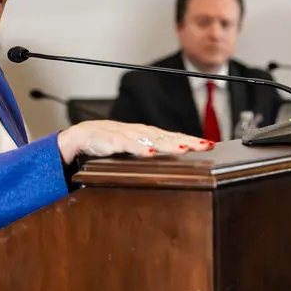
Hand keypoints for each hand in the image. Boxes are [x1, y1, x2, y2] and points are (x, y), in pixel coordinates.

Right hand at [57, 120, 212, 163]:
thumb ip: (151, 150)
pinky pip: (127, 144)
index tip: (210, 145)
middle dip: (187, 141)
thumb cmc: (109, 142)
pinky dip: (139, 147)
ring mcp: (127, 135)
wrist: (80, 136)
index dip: (191, 140)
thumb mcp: (134, 147)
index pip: (174, 137)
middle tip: (206, 145)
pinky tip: (150, 152)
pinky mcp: (112, 140)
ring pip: (152, 139)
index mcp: (147, 134)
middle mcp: (141, 132)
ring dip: (168, 144)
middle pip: (168, 137)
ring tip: (184, 149)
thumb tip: (175, 158)